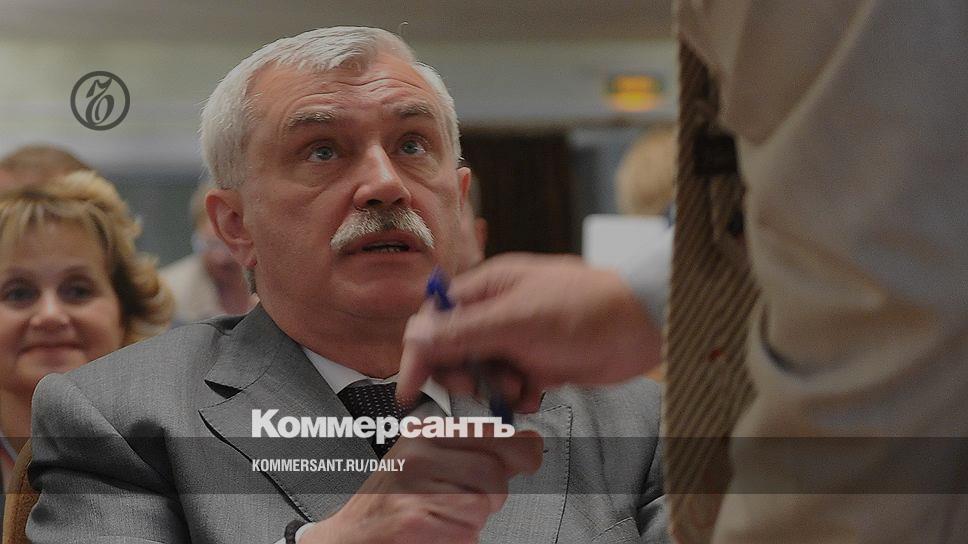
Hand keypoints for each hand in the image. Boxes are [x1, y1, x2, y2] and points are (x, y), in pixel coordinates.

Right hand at [300, 429, 542, 543]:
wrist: (350, 537)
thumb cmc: (390, 501)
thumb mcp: (427, 461)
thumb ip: (476, 451)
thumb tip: (529, 443)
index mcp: (424, 432)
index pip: (494, 434)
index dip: (519, 451)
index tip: (526, 457)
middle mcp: (418, 453)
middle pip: (494, 473)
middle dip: (491, 495)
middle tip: (464, 501)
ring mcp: (415, 486)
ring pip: (483, 504)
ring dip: (472, 520)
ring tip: (442, 517)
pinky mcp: (415, 520)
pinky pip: (467, 532)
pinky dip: (458, 539)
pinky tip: (434, 531)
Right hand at [398, 253, 660, 410]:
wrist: (641, 328)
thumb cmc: (583, 310)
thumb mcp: (515, 321)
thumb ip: (463, 330)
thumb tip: (414, 335)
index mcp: (486, 289)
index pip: (434, 320)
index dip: (419, 353)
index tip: (411, 387)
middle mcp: (497, 311)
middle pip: (454, 351)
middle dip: (465, 375)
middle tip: (485, 386)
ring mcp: (518, 337)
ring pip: (483, 373)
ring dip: (496, 389)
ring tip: (523, 389)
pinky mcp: (539, 361)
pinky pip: (511, 385)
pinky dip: (519, 396)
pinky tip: (539, 394)